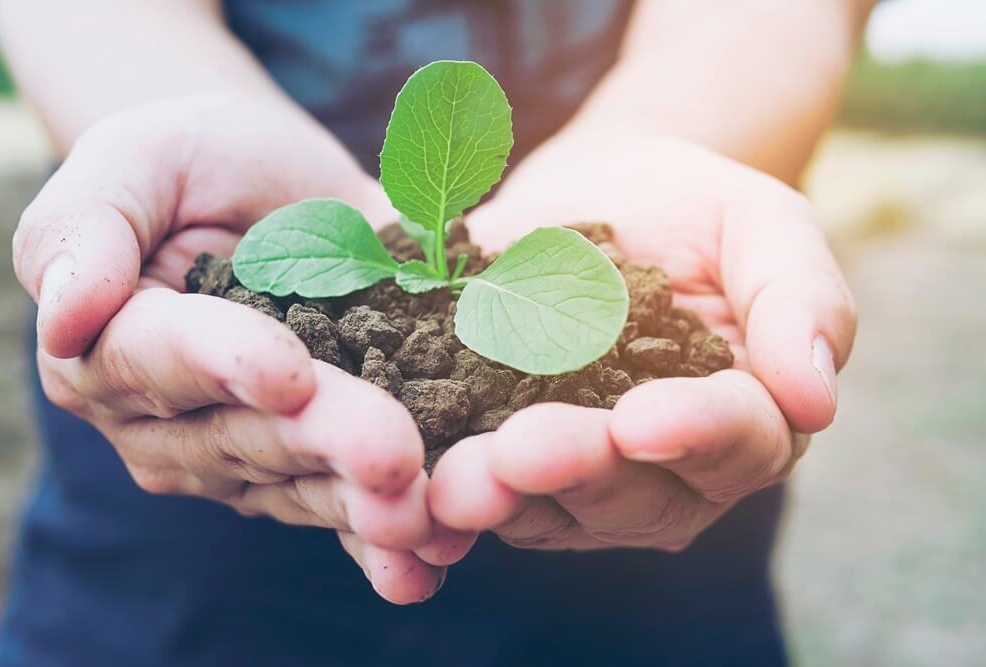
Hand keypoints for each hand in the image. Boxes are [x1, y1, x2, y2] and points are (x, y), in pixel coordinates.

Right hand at [14, 95, 473, 601]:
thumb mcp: (134, 160)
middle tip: (392, 457)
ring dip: (363, 506)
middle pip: (250, 433)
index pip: (167, 358)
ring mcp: (244, 452)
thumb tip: (65, 314)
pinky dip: (384, 538)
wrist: (267, 184)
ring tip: (422, 518)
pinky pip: (342, 503)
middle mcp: (171, 421)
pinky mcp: (311, 463)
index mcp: (114, 349)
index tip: (290, 373)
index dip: (228, 365)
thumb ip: (86, 231)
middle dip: (325, 443)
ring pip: (304, 479)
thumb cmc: (191, 162)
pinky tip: (428, 563)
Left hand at [430, 132, 855, 550]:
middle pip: (635, 494)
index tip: (642, 418)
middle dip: (578, 473)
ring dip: (503, 498)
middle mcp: (667, 470)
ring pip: (552, 508)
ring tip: (456, 480)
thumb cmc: (691, 208)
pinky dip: (448, 490)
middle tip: (522, 452)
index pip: (737, 443)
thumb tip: (817, 397)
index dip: (694, 435)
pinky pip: (485, 487)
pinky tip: (409, 481)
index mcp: (744, 417)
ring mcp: (583, 475)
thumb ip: (801, 299)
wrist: (594, 197)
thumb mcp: (761, 225)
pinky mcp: (507, 458)